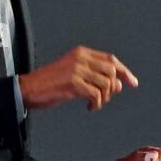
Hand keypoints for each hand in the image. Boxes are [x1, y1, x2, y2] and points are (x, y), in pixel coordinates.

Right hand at [17, 46, 138, 111]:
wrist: (27, 89)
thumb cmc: (49, 84)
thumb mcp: (74, 74)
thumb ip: (94, 76)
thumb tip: (118, 84)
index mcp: (81, 53)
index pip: (111, 59)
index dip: (124, 71)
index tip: (133, 82)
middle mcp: (80, 58)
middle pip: (112, 70)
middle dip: (115, 87)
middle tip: (107, 97)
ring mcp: (77, 70)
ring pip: (106, 83)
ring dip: (104, 98)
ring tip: (95, 103)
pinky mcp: (73, 82)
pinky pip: (96, 94)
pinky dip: (96, 103)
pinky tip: (89, 107)